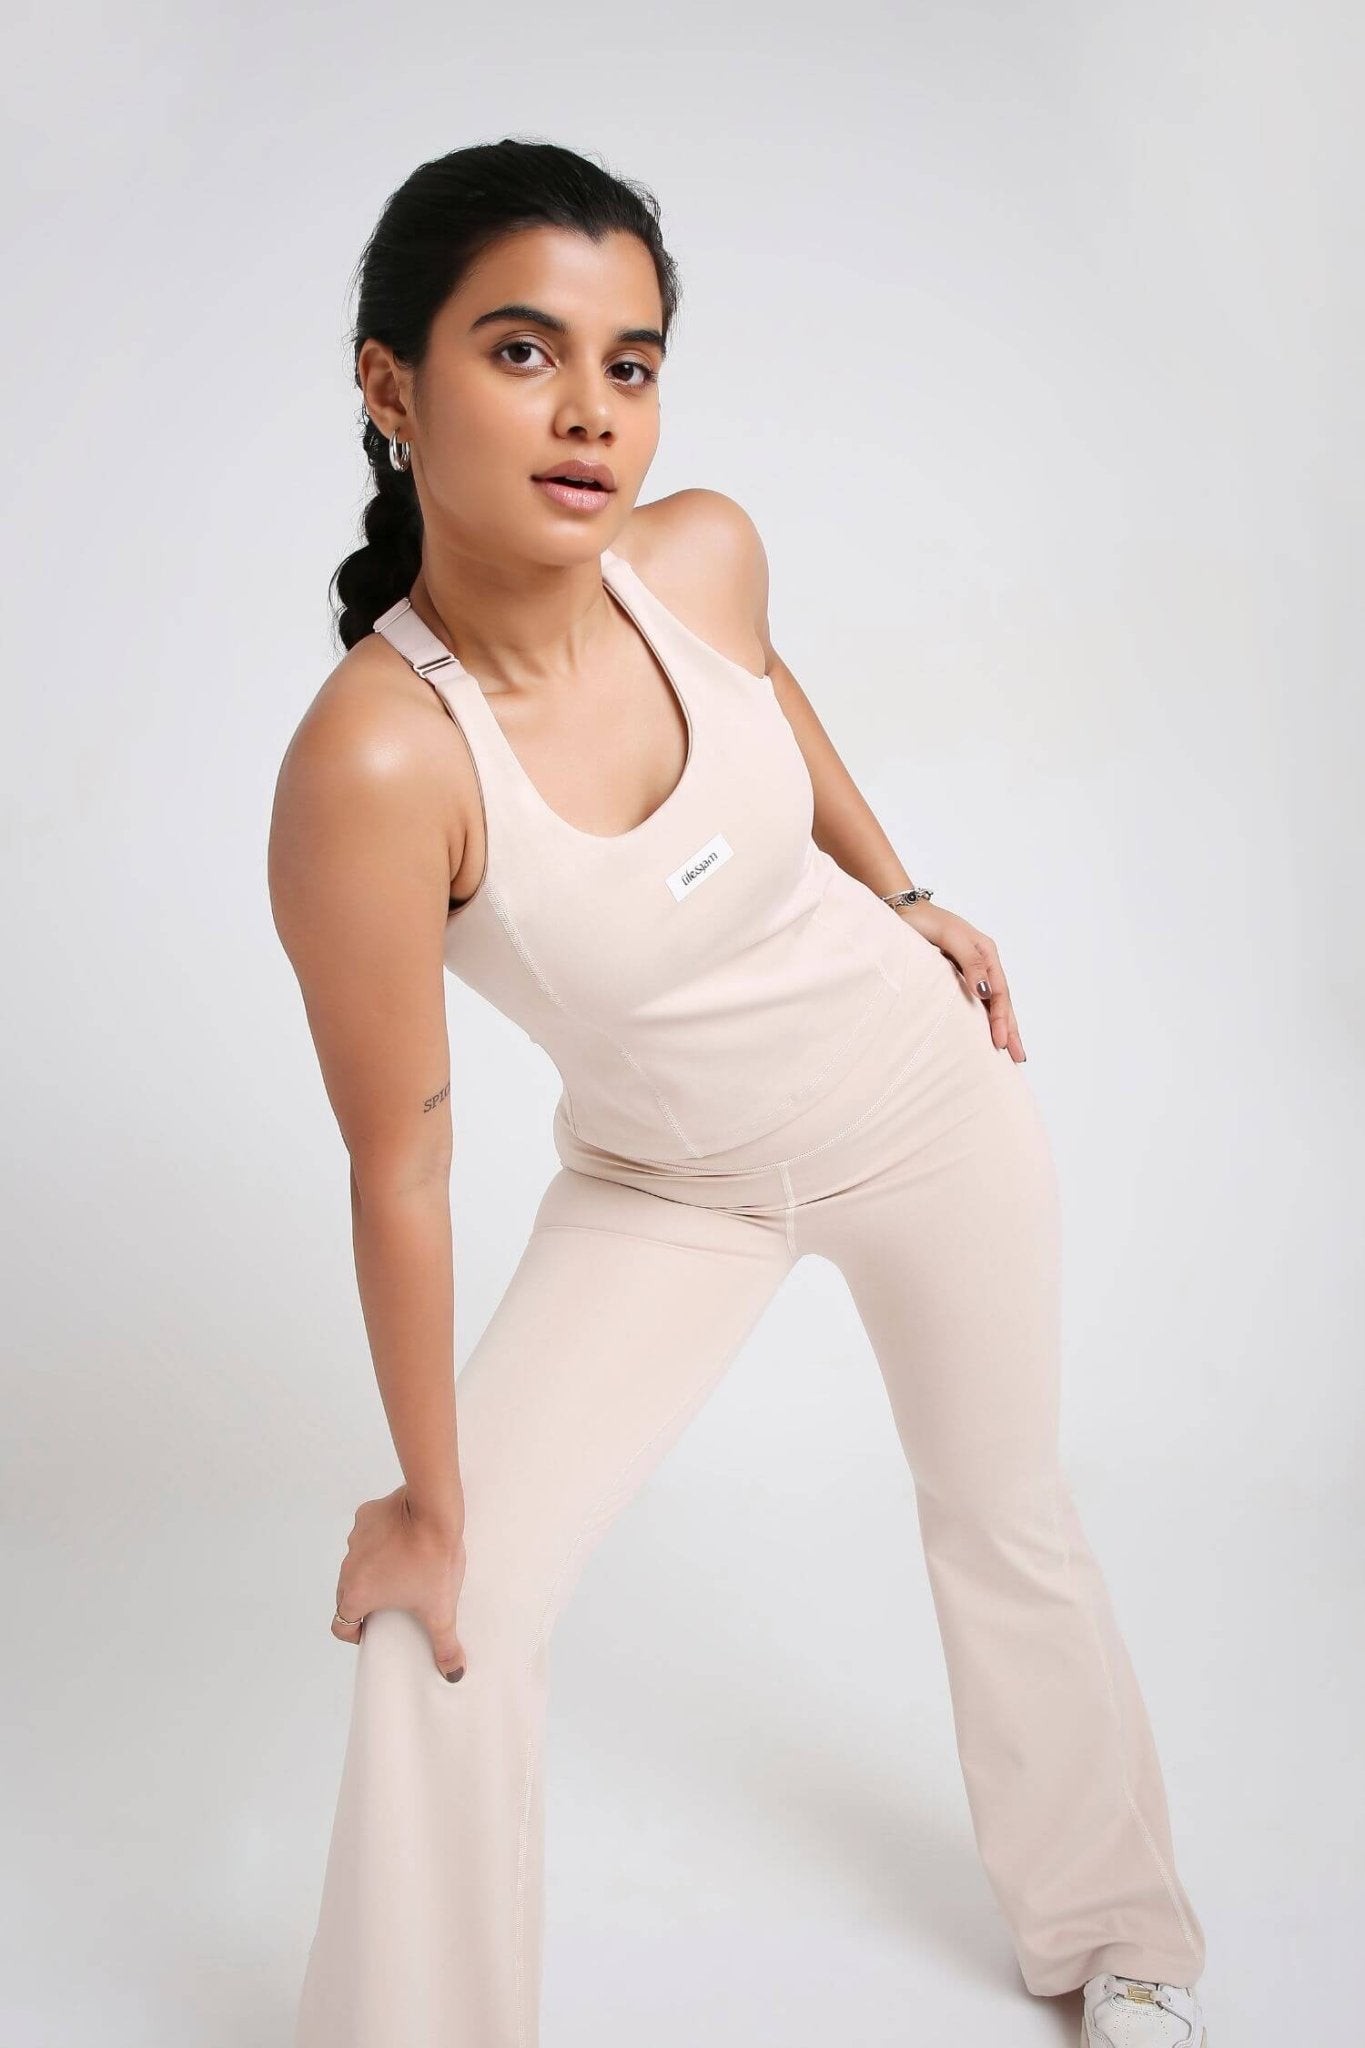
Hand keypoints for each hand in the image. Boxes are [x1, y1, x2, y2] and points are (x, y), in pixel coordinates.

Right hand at [331, 1483, 468, 1683]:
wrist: (434, 1509)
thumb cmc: (433, 1560)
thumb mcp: (440, 1608)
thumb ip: (445, 1644)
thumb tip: (453, 1674)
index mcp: (356, 1595)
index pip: (341, 1624)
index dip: (356, 1632)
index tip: (375, 1629)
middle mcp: (348, 1568)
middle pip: (348, 1594)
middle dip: (367, 1600)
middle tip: (394, 1601)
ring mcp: (355, 1539)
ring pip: (358, 1563)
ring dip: (374, 1568)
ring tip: (404, 1567)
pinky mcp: (366, 1515)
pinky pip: (369, 1534)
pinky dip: (381, 1539)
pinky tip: (405, 1538)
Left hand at [893, 900, 1026, 1061]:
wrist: (901, 910)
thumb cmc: (923, 921)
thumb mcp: (950, 937)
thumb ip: (970, 962)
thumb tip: (985, 992)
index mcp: (986, 952)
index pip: (999, 993)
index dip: (1001, 1019)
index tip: (1000, 1043)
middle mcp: (983, 962)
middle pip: (1001, 1001)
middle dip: (1010, 1029)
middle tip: (1018, 1058)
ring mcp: (970, 970)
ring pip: (991, 1003)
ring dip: (1001, 1026)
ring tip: (1009, 1050)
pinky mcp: (955, 975)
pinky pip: (975, 1001)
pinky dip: (984, 1018)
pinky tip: (985, 1031)